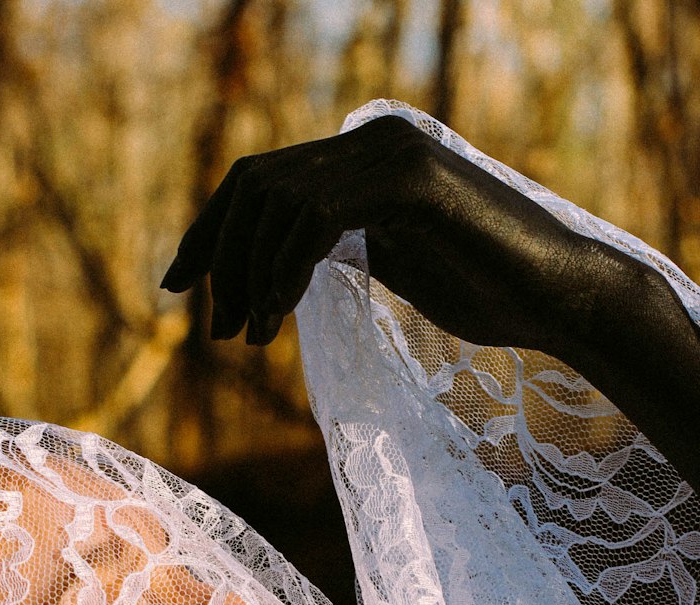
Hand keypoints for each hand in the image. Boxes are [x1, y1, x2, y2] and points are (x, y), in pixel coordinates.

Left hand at [161, 114, 601, 353]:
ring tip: (251, 336)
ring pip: (278, 200)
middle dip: (222, 261)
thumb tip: (278, 267)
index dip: (210, 233)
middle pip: (255, 184)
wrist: (557, 299)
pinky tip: (278, 316)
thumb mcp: (392, 265)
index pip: (259, 181)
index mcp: (362, 158)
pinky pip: (317, 217)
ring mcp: (392, 154)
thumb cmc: (483, 294)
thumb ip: (337, 248)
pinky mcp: (411, 182)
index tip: (175, 287)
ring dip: (250, 274)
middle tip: (220, 330)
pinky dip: (284, 269)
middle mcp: (372, 140)